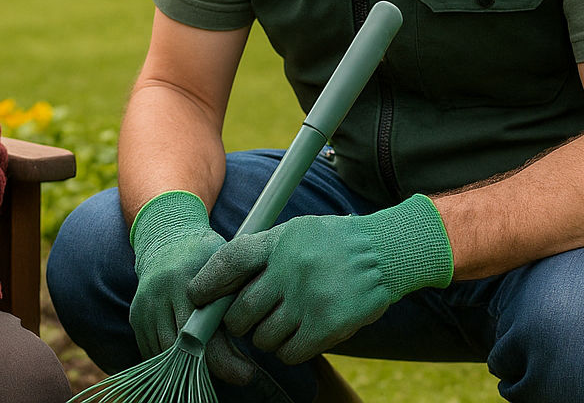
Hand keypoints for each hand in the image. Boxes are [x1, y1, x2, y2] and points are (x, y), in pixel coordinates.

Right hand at [129, 191, 255, 385]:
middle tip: (238, 374)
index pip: (202, 335)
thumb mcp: (226, 270)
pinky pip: (153, 352)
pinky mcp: (136, 317)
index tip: (247, 374)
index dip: (225, 362)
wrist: (168, 239)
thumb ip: (234, 302)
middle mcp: (158, 294)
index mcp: (183, 279)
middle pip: (181, 350)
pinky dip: (173, 361)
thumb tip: (254, 343)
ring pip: (165, 356)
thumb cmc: (206, 256)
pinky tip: (194, 357)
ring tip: (218, 364)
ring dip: (190, 367)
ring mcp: (143, 307)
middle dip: (210, 369)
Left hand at [188, 194, 452, 364]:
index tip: (197, 297)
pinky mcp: (327, 325)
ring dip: (266, 338)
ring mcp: (308, 299)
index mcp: (278, 241)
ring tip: (282, 324)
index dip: (208, 283)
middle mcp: (289, 269)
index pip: (229, 262)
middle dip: (237, 323)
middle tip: (247, 321)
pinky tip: (297, 337)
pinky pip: (289, 352)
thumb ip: (262, 253)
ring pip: (262, 338)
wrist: (386, 252)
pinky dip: (288, 350)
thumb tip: (222, 285)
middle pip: (240, 312)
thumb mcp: (295, 231)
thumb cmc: (334, 243)